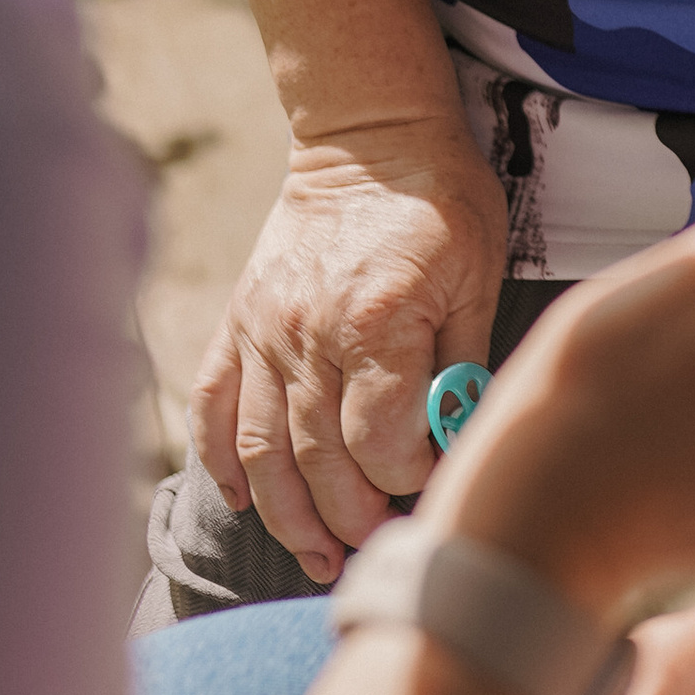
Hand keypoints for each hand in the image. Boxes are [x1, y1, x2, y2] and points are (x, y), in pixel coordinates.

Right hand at [188, 124, 507, 580]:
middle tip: (374, 550)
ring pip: (260, 449)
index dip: (406, 478)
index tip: (428, 484)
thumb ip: (463, 361)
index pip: (379, 441)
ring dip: (285, 515)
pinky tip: (241, 501)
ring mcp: (264, 331)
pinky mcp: (240, 321)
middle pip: (317, 460)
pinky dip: (220, 459)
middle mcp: (309, 335)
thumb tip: (455, 435)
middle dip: (347, 519)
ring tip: (315, 557)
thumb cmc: (441, 205)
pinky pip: (214, 404)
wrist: (370, 137)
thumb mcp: (479, 275)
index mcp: (376, 324)